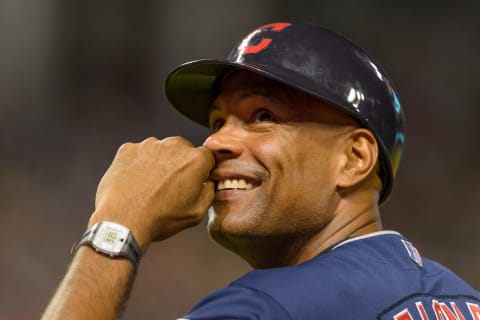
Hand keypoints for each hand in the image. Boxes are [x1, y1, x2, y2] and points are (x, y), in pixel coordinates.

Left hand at [89, 137, 214, 251]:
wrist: (123, 221)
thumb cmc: (159, 218)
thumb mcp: (196, 212)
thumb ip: (209, 192)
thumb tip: (209, 184)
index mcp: (195, 160)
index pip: (207, 156)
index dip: (202, 170)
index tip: (195, 179)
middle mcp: (174, 146)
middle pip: (183, 150)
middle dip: (180, 164)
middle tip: (171, 186)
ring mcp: (150, 145)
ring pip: (160, 151)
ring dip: (159, 164)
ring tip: (151, 187)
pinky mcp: (129, 149)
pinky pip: (139, 153)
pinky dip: (139, 164)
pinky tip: (137, 182)